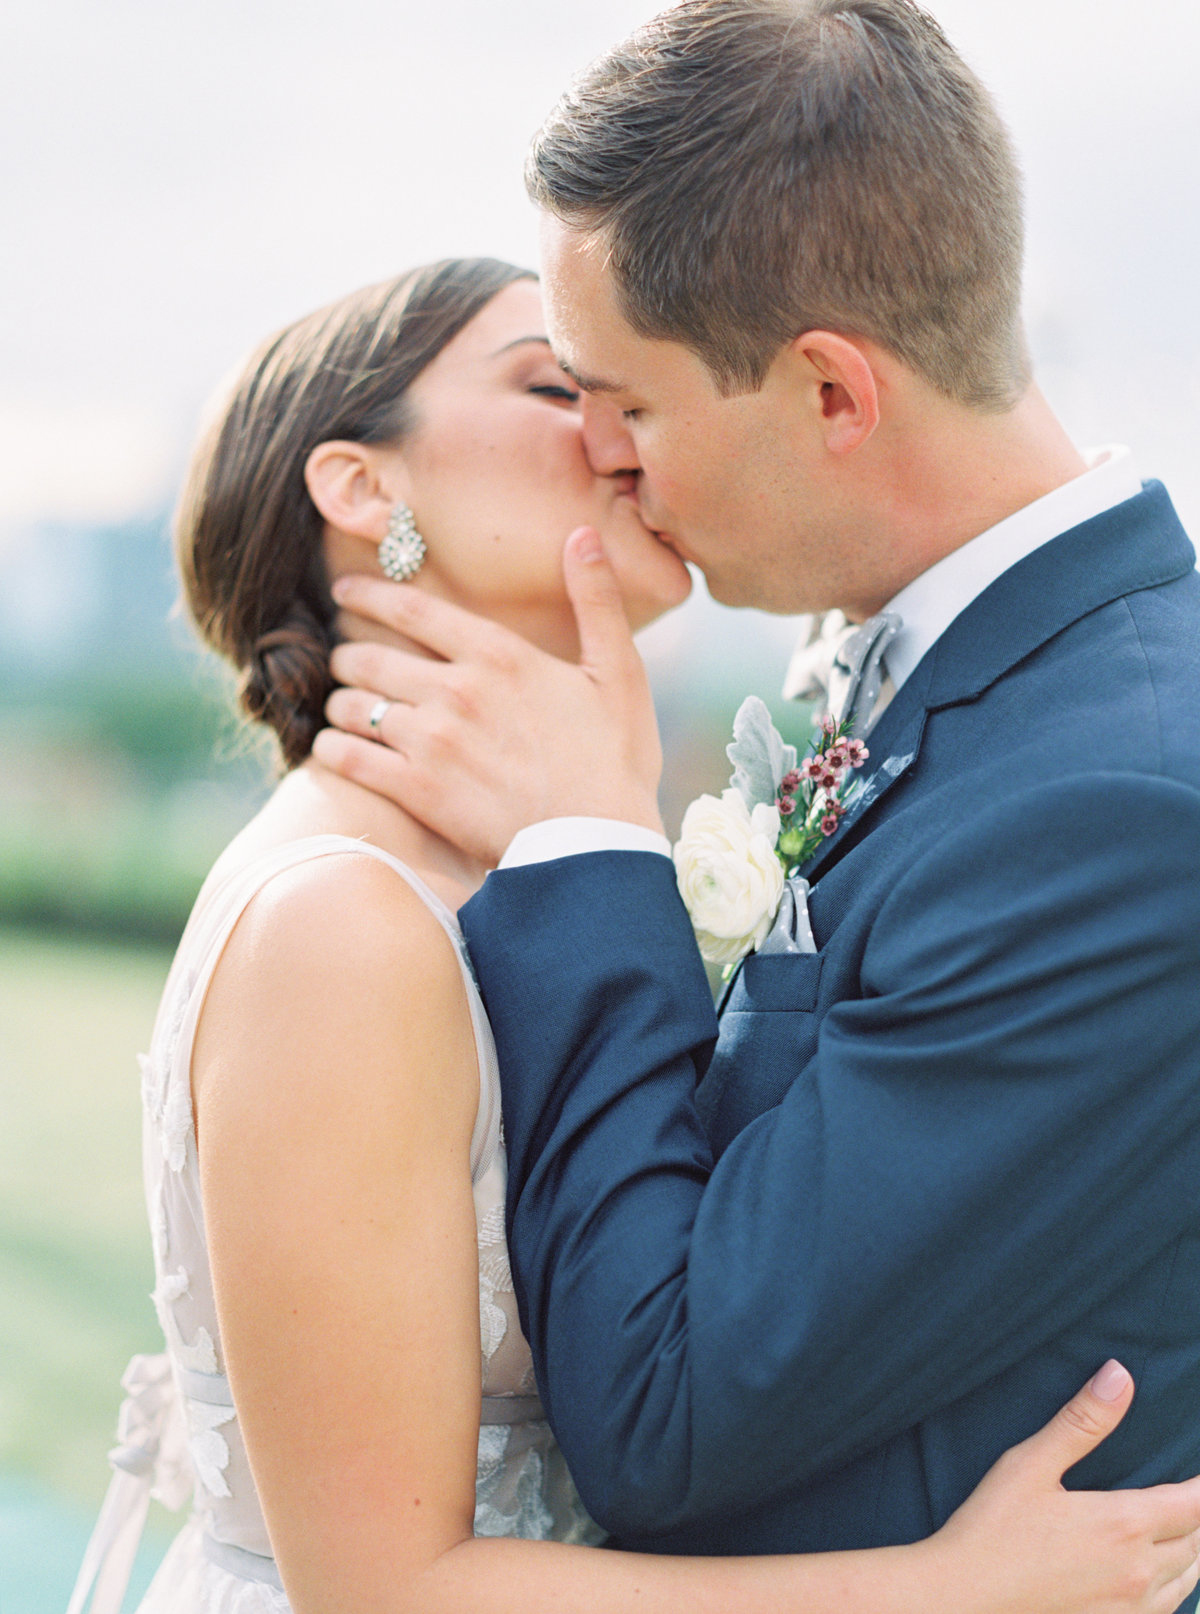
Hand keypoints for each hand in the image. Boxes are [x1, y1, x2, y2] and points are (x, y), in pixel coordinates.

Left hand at [313, 529, 664, 863]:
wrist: (593, 845)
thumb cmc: (614, 762)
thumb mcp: (619, 672)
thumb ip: (596, 600)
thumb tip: (584, 535)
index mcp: (497, 655)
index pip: (413, 610)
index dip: (369, 595)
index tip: (343, 591)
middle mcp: (453, 690)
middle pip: (369, 657)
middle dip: (348, 654)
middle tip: (342, 658)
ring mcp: (429, 741)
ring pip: (352, 706)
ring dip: (339, 702)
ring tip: (340, 707)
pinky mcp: (415, 790)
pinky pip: (349, 758)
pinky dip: (332, 749)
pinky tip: (331, 749)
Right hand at [928, 1360, 1199, 1613]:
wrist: (964, 1600)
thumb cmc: (992, 1530)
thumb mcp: (1030, 1465)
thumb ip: (1081, 1421)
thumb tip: (1119, 1376)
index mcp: (1123, 1525)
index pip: (1194, 1504)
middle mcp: (1139, 1571)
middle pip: (1196, 1541)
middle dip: (1198, 1515)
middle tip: (1193, 1496)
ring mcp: (1131, 1609)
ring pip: (1188, 1580)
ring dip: (1193, 1552)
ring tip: (1191, 1532)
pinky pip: (1168, 1609)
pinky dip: (1177, 1587)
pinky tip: (1165, 1578)